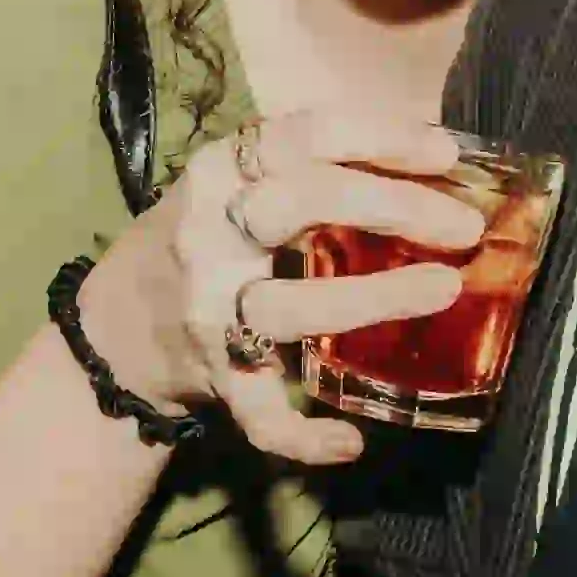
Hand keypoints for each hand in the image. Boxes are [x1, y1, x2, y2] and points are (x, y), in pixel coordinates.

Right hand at [74, 113, 479, 467]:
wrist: (111, 332)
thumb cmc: (201, 245)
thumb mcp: (233, 188)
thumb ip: (306, 173)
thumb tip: (430, 165)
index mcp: (222, 173)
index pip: (305, 134)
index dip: (379, 136)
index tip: (445, 150)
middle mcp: (210, 233)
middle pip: (302, 202)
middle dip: (390, 205)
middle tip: (464, 225)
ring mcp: (209, 308)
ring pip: (288, 306)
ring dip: (370, 299)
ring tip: (442, 290)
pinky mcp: (213, 375)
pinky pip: (260, 413)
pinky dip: (303, 435)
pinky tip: (349, 442)